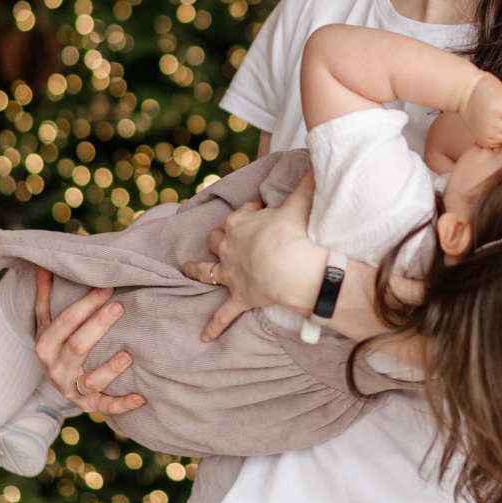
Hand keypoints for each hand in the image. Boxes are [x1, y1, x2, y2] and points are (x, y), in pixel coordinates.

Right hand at [32, 267, 146, 414]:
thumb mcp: (46, 321)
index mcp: (45, 345)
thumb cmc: (56, 343)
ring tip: (128, 354)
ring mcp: (71, 390)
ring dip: (110, 369)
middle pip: (77, 347)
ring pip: (91, 381)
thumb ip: (45, 294)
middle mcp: (55, 369)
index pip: (66, 321)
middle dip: (99, 326)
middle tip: (120, 307)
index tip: (108, 287)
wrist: (53, 382)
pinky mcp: (88, 406)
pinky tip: (142, 397)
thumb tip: (43, 264)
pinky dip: (123, 404)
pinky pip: (105, 407)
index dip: (86, 304)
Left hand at [182, 171, 323, 341]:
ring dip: (196, 269)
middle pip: (217, 238)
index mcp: (239, 223)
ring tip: (187, 269)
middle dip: (220, 237)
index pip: (240, 213)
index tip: (263, 211)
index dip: (251, 211)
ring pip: (205, 270)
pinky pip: (222, 315)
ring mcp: (230, 274)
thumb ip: (305, 184)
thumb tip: (314, 164)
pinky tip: (204, 338)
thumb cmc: (292, 234)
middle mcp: (228, 247)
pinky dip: (213, 327)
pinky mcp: (237, 297)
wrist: (290, 267)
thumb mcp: (298, 203)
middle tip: (229, 239)